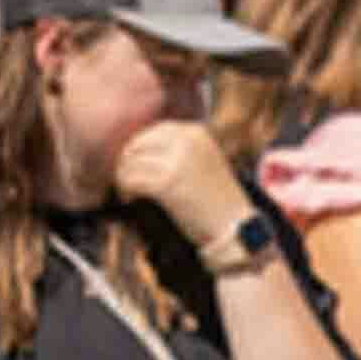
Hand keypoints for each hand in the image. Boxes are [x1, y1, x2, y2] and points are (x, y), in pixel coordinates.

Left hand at [109, 120, 253, 242]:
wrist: (236, 227)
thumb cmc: (217, 200)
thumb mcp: (203, 162)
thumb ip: (176, 150)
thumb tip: (135, 148)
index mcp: (196, 133)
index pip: (152, 132)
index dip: (138, 150)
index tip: (137, 166)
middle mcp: (186, 142)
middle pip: (136, 146)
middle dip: (127, 164)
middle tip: (129, 182)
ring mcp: (176, 162)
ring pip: (129, 164)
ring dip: (124, 179)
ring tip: (131, 193)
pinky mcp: (166, 183)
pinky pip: (130, 180)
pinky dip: (126, 191)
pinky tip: (132, 199)